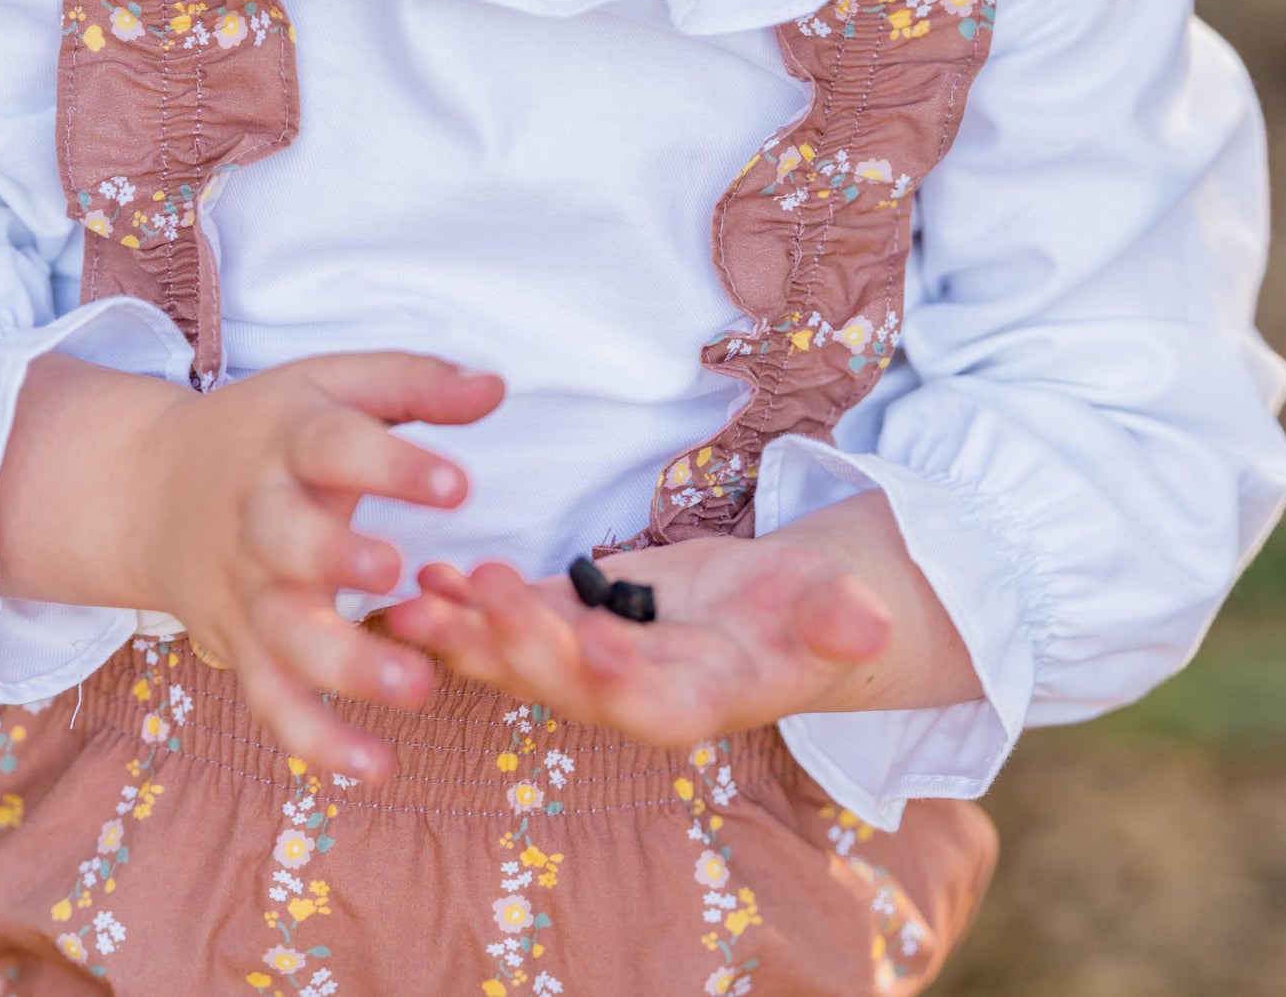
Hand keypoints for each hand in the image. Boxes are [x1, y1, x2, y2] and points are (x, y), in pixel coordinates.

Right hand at [0, 352, 503, 782]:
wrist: (143, 489)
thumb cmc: (268, 434)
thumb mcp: (330, 386)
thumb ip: (413, 383)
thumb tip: (496, 386)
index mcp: (286, 443)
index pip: (333, 445)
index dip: (392, 465)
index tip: (458, 486)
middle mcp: (258, 518)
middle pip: (285, 541)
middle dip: (335, 557)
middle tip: (396, 573)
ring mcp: (245, 591)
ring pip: (283, 634)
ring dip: (344, 665)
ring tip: (416, 687)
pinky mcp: (241, 649)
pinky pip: (271, 701)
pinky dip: (315, 740)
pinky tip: (375, 767)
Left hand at [384, 517, 897, 746]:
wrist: (779, 614)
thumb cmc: (816, 614)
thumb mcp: (839, 609)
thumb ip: (842, 620)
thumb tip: (868, 624)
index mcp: (702, 700)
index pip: (655, 706)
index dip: (624, 679)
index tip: (596, 638)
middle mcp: (634, 695)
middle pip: (569, 684)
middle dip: (524, 641)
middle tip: (489, 589)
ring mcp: (591, 666)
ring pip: (519, 661)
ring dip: (465, 635)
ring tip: (416, 599)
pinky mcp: (564, 626)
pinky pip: (504, 624)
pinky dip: (461, 607)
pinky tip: (424, 578)